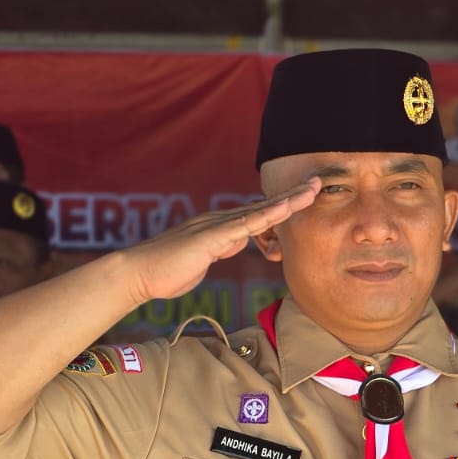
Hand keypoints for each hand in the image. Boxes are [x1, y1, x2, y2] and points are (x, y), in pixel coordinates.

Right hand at [122, 179, 319, 302]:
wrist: (140, 273)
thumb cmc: (169, 270)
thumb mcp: (205, 259)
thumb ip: (223, 248)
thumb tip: (238, 241)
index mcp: (220, 227)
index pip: (258, 213)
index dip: (283, 205)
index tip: (305, 198)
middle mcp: (220, 221)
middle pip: (264, 206)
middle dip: (292, 196)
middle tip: (317, 185)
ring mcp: (215, 227)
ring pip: (258, 211)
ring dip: (286, 201)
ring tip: (310, 192)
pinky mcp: (209, 238)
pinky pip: (243, 226)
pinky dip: (264, 217)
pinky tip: (283, 210)